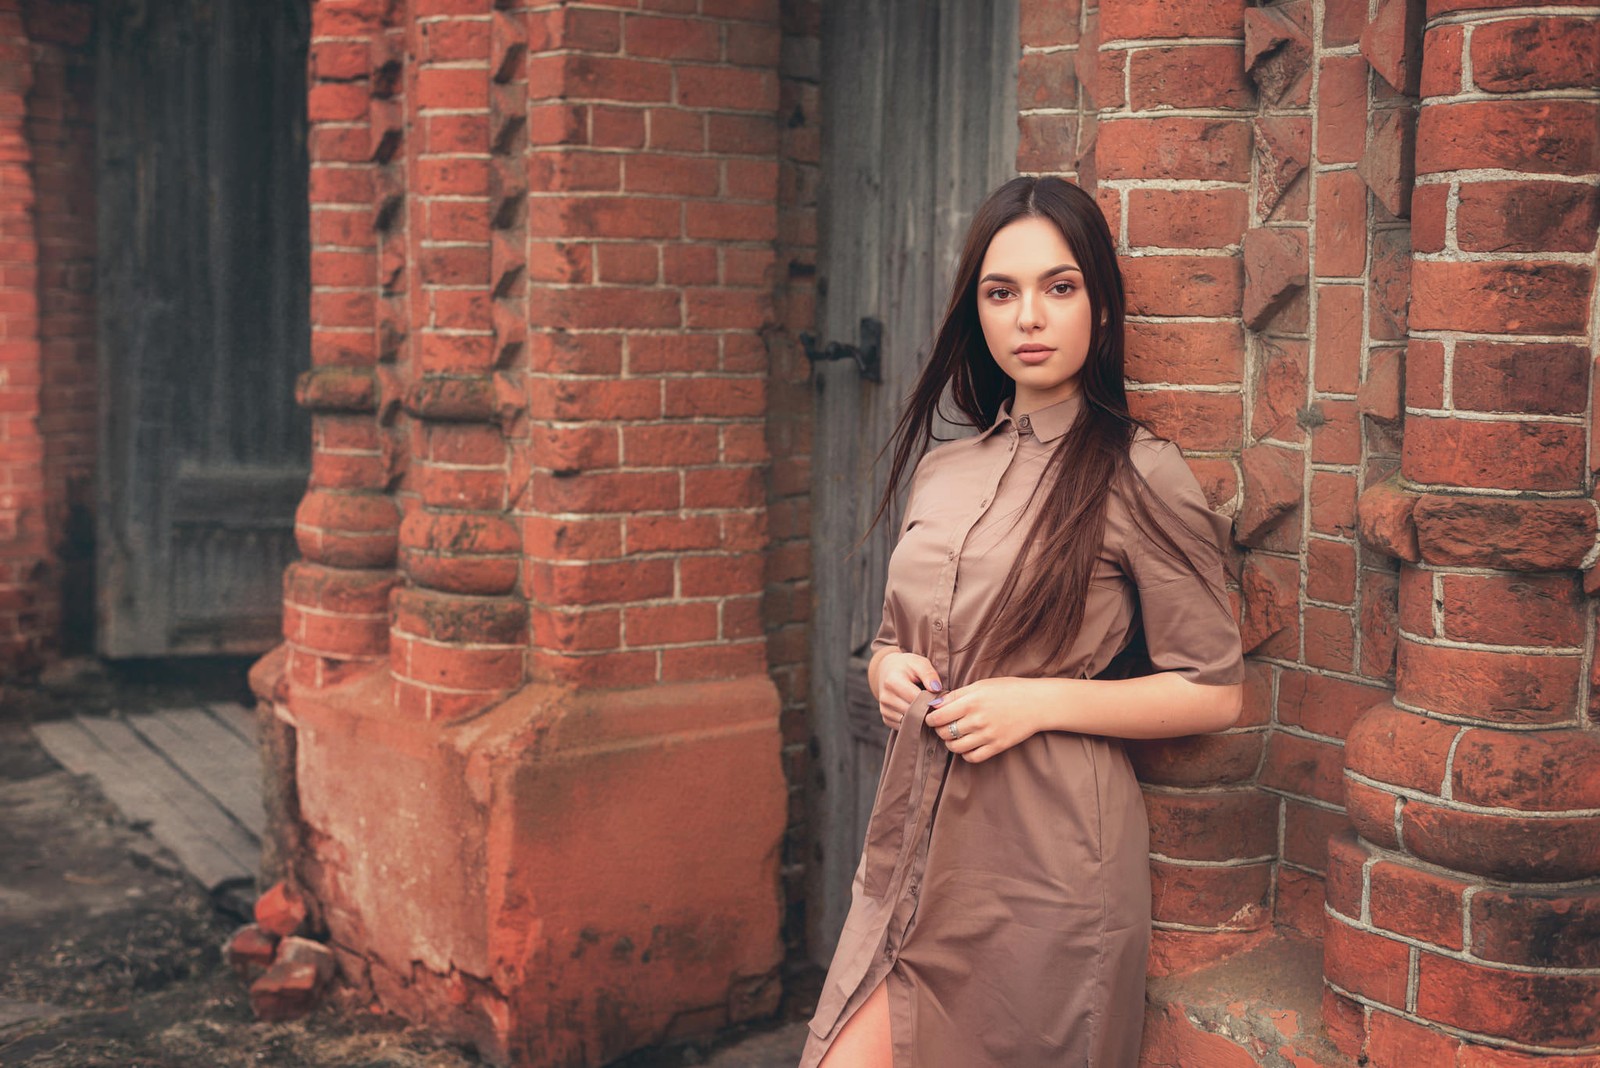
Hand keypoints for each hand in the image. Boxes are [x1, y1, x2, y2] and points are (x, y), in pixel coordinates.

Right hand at [876, 651, 941, 729]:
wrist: (888, 671)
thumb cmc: (907, 666)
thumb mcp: (919, 663)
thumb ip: (929, 673)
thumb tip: (936, 689)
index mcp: (892, 681)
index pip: (916, 699)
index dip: (931, 701)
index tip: (941, 699)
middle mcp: (885, 697)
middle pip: (912, 712)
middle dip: (926, 711)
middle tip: (936, 705)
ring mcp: (884, 709)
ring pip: (909, 722)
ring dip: (920, 718)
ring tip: (927, 708)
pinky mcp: (886, 718)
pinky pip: (904, 727)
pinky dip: (913, 723)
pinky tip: (917, 713)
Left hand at [923, 677, 1041, 762]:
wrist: (1037, 703)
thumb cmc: (1008, 690)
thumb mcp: (980, 685)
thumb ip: (957, 695)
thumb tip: (934, 704)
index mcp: (971, 701)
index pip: (938, 716)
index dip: (930, 718)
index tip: (932, 717)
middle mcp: (977, 719)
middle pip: (944, 732)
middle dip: (939, 730)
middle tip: (942, 726)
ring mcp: (987, 735)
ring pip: (955, 747)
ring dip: (950, 743)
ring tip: (954, 736)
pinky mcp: (997, 746)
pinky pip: (972, 757)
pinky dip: (965, 754)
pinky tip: (968, 745)